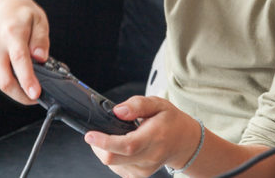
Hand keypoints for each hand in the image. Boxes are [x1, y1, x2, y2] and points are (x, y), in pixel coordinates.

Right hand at [0, 0, 48, 104]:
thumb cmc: (22, 13)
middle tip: (38, 98)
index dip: (28, 79)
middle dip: (22, 95)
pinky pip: (0, 77)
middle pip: (6, 80)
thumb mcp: (39, 20)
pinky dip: (12, 81)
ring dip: (18, 89)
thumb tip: (41, 59)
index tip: (36, 93)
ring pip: (2, 82)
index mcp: (12, 34)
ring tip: (35, 83)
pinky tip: (23, 75)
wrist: (2, 7)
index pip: (19, 60)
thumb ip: (41, 40)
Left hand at [85, 96, 201, 177]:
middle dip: (98, 146)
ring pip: (111, 164)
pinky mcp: (138, 176)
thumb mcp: (158, 104)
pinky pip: (116, 168)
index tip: (90, 135)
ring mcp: (143, 170)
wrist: (183, 142)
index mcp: (155, 137)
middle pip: (113, 158)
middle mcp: (149, 157)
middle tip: (97, 133)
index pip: (127, 145)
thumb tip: (118, 111)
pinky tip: (123, 147)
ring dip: (106, 150)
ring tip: (119, 137)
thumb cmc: (170, 121)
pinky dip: (114, 157)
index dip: (105, 142)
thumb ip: (138, 104)